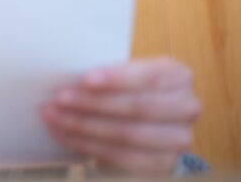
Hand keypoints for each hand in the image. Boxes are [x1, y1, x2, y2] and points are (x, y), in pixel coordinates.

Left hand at [40, 57, 201, 173]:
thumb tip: (70, 78)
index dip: (116, 79)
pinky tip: (65, 135)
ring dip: (83, 125)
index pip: (148, 76)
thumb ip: (107, 76)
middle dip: (92, 103)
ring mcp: (179, 139)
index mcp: (178, 76)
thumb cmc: (125, 91)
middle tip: (59, 98)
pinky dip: (87, 145)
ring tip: (54, 116)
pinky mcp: (163, 164)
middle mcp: (186, 106)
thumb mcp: (123, 76)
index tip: (85, 79)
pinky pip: (122, 157)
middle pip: (136, 107)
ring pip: (126, 134)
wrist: (143, 124)